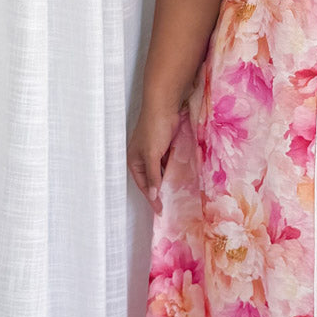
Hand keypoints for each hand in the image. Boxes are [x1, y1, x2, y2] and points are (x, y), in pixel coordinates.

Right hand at [126, 100, 186, 216]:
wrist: (164, 106)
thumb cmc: (154, 129)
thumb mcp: (151, 155)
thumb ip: (153, 176)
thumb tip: (153, 195)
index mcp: (134, 161)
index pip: (143, 185)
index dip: (152, 198)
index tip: (161, 210)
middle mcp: (142, 158)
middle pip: (152, 180)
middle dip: (160, 191)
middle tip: (171, 206)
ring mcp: (154, 152)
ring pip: (162, 172)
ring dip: (168, 181)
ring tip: (177, 195)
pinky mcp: (165, 147)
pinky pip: (169, 163)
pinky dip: (174, 171)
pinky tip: (182, 178)